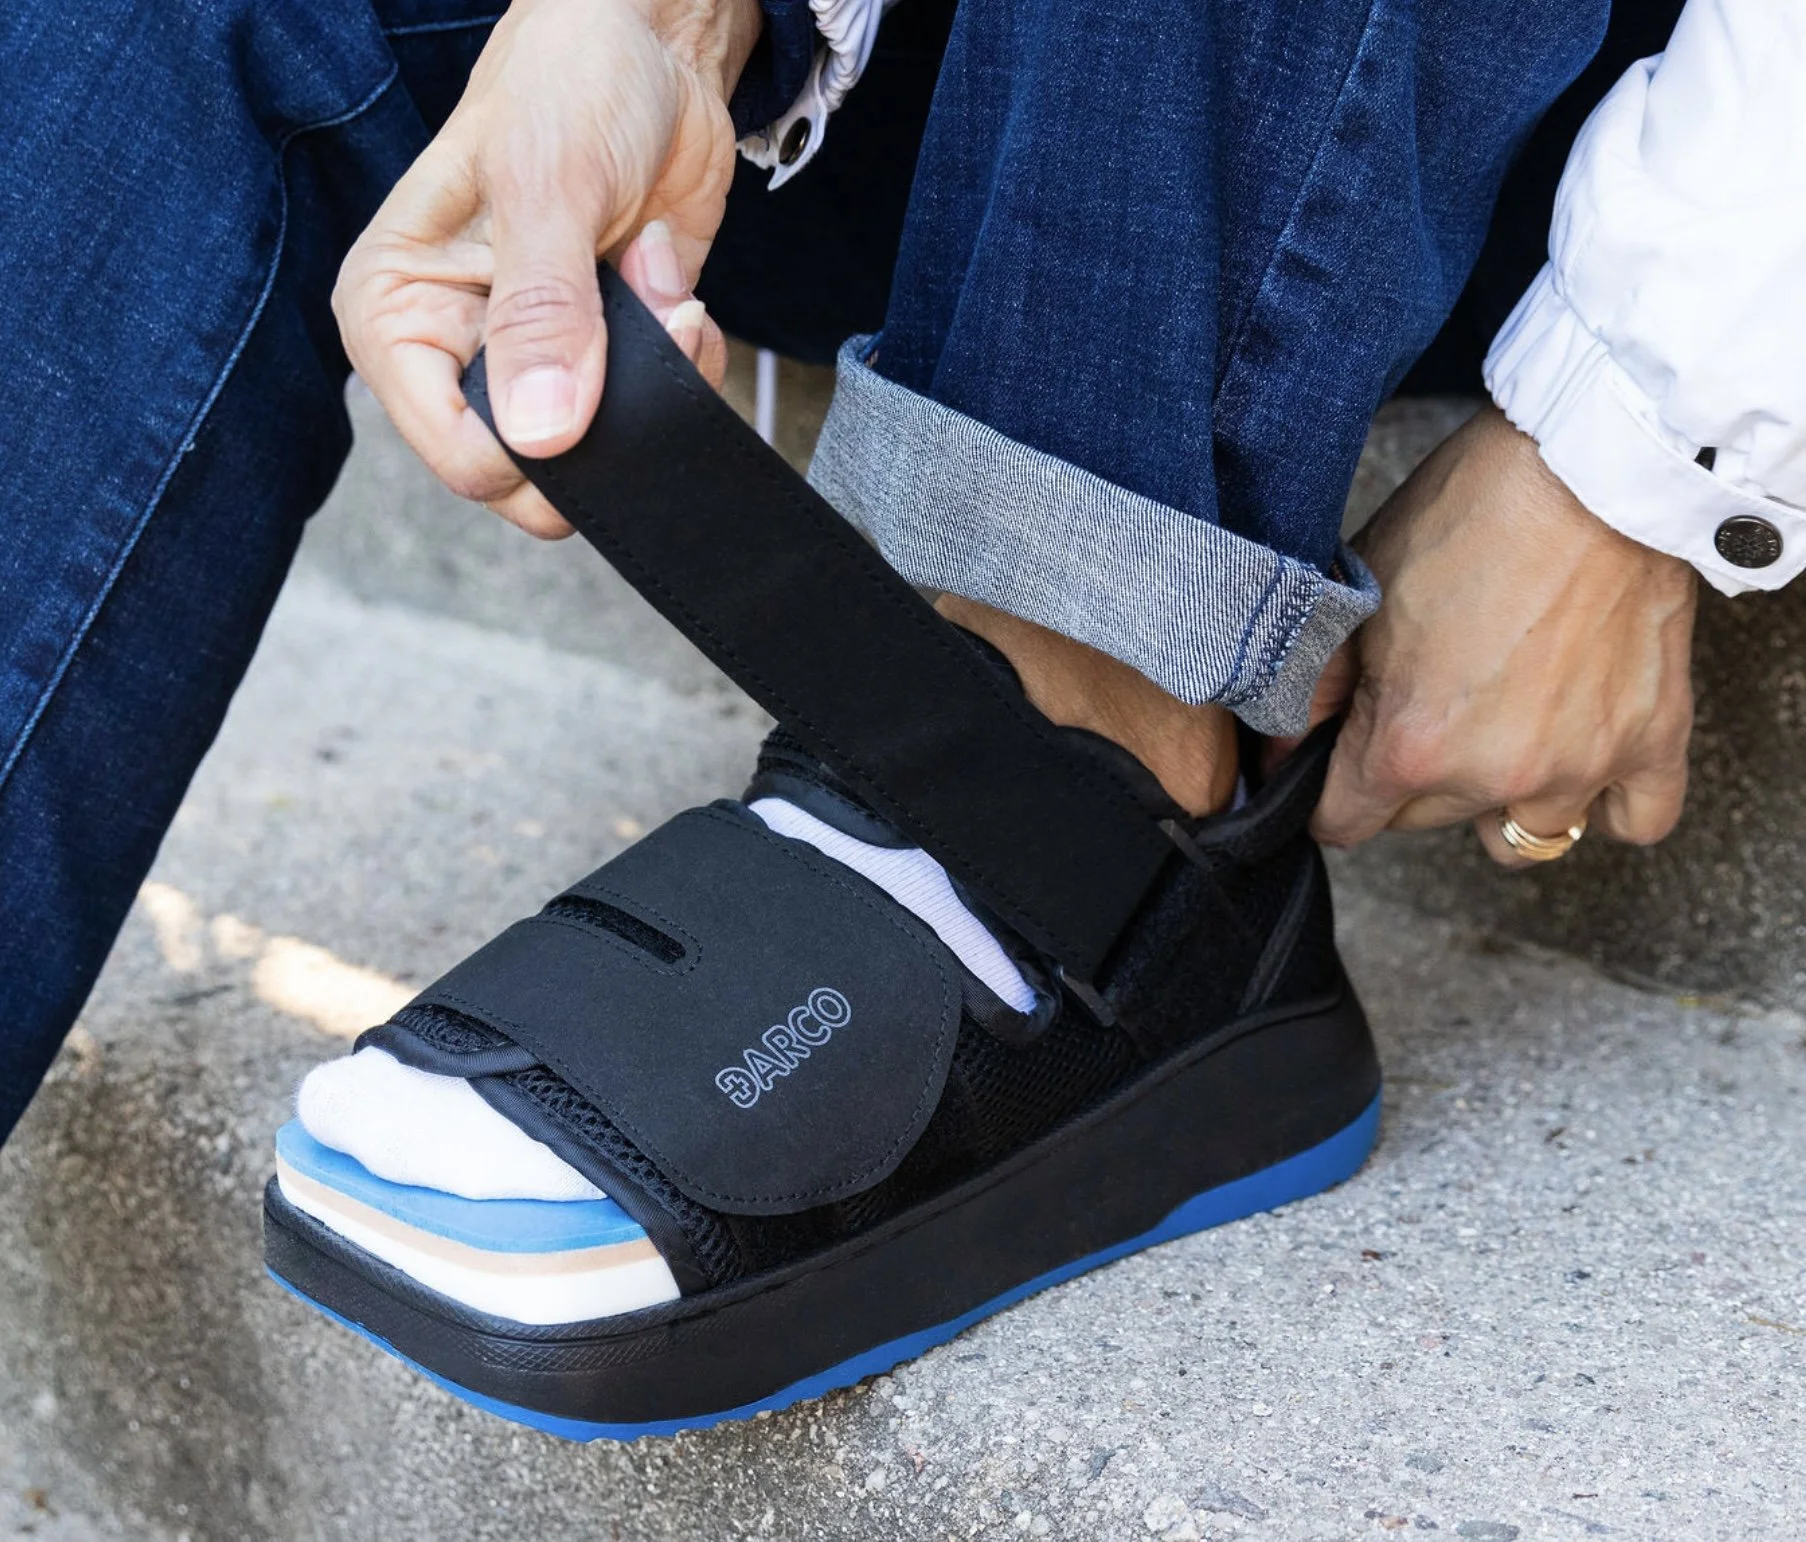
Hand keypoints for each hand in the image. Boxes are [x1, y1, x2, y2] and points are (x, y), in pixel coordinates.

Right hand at [334, 0, 756, 537]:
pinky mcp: (609, 354)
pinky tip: (675, 292)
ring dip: (656, 385)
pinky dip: (687, 364)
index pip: (456, 454)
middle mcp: (459, 350)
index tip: (587, 396)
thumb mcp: (546, 188)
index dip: (531, 456)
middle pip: (532, 472)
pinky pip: (657, 410)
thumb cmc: (567, 82)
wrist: (651, 45)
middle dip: (604, 418)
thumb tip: (542, 434)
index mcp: (399, 315)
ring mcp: (538, 360)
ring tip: (657, 291)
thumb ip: (543, 314)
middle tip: (637, 326)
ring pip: (604, 450)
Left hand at [1311, 406, 1697, 866]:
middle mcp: (1495, 775)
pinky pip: (1633, 821)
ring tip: (1499, 724)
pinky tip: (1575, 752)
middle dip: (1409, 779)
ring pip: (1523, 832)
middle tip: (1422, 703)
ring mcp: (1580, 766)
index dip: (1325, 791)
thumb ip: (1314, 690)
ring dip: (1501, 793)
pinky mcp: (1653, 741)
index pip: (1342, 824)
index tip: (1334, 762)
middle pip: (1424, 823)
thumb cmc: (1470, 512)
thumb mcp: (1356, 594)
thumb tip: (1284, 753)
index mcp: (1410, 745)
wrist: (1590, 465)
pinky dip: (1604, 800)